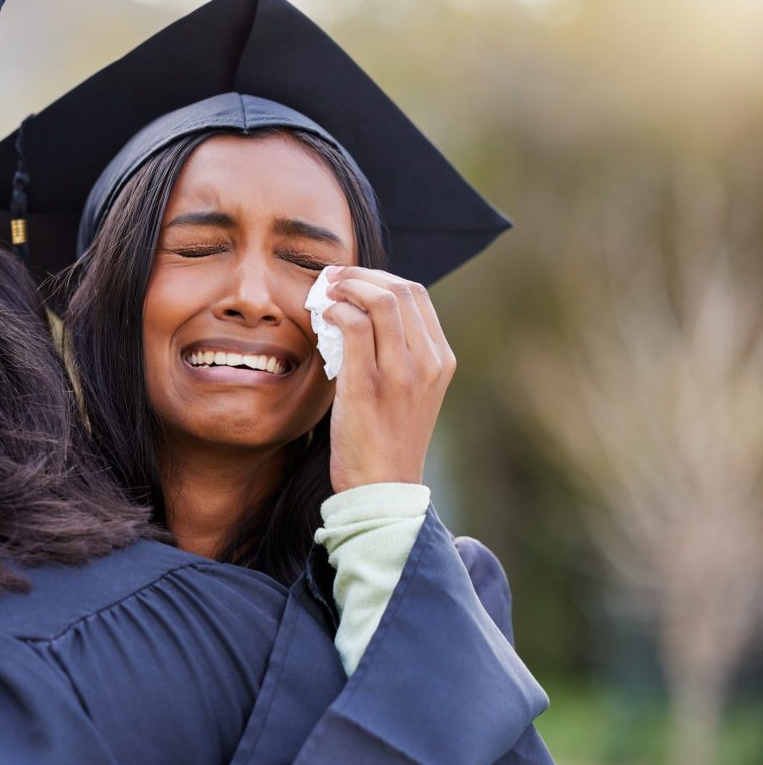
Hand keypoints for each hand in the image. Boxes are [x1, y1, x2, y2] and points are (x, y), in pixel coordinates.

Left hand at [320, 266, 455, 491]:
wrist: (383, 489)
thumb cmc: (386, 442)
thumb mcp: (408, 394)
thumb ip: (397, 356)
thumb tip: (360, 318)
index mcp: (441, 361)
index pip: (417, 296)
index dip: (380, 278)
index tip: (352, 280)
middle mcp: (429, 362)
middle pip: (401, 290)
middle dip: (362, 275)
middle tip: (333, 278)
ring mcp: (402, 372)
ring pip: (380, 301)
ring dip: (347, 287)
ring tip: (324, 293)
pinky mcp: (369, 384)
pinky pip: (354, 326)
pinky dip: (336, 311)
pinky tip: (322, 317)